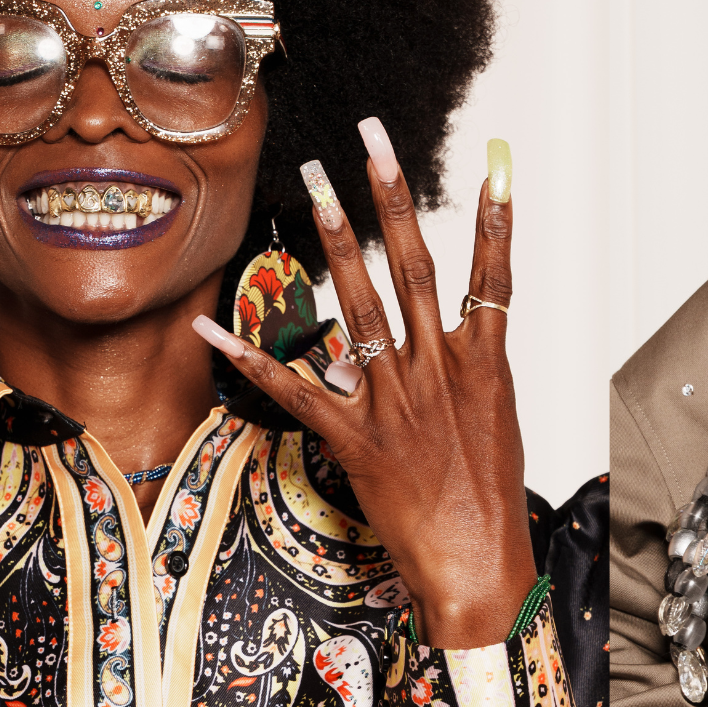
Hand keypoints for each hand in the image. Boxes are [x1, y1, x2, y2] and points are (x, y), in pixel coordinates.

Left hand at [193, 119, 536, 647]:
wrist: (479, 567)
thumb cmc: (489, 501)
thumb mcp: (492, 424)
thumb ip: (460, 373)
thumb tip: (421, 345)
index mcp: (482, 365)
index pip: (492, 275)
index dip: (493, 218)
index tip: (492, 164)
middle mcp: (438, 371)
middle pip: (413, 268)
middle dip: (393, 198)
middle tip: (373, 139)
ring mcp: (395, 401)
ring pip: (361, 307)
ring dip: (337, 242)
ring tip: (318, 187)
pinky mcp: (355, 439)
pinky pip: (294, 391)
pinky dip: (250, 359)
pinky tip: (214, 325)